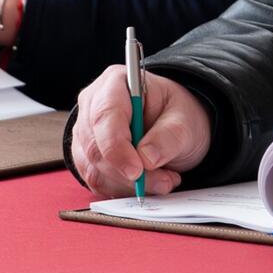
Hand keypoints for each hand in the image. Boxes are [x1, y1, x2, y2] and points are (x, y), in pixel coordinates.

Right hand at [71, 66, 211, 197]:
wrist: (175, 126)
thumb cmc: (177, 114)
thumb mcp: (185, 120)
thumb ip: (169, 136)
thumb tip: (147, 158)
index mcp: (115, 83)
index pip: (104, 115)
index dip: (116, 146)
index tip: (137, 170)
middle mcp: (93, 105)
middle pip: (95, 146)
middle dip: (128, 173)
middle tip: (163, 181)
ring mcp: (86, 133)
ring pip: (94, 169)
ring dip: (129, 185)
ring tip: (164, 180)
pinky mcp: (87, 158)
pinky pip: (97, 182)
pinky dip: (123, 190)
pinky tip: (147, 183)